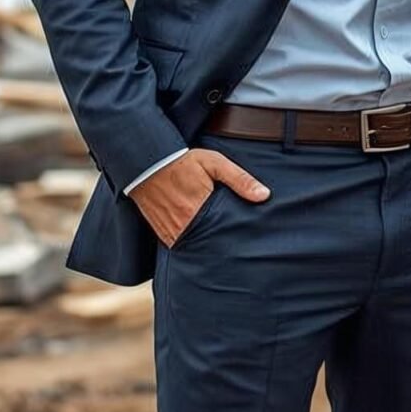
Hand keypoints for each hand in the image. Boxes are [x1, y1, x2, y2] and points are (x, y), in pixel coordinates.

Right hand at [130, 147, 269, 244]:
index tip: (248, 241)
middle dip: (224, 246)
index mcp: (199, 209)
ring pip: (196, 248)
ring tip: (223, 248)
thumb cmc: (182, 162)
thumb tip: (264, 195)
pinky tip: (202, 243)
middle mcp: (184, 225)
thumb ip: (239, 179)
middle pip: (211, 244)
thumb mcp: (214, 163)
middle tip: (239, 249)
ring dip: (207, 247)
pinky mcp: (163, 234)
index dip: (237, 238)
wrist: (146, 164)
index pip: (224, 233)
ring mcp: (172, 232)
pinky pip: (180, 247)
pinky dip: (191, 246)